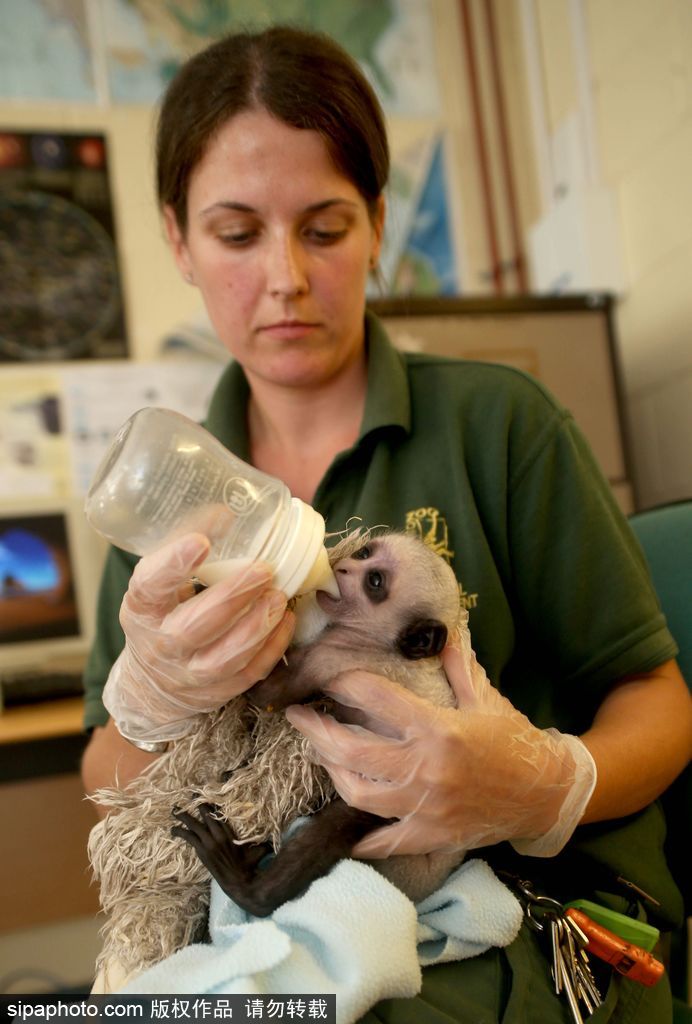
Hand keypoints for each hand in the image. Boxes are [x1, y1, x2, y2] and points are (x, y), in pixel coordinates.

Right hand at [103, 532, 294, 742]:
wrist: (152, 684)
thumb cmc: (162, 616)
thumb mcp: (159, 585)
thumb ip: (186, 553)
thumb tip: (227, 511)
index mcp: (141, 610)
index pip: (149, 587)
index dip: (172, 564)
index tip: (201, 542)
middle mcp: (160, 645)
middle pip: (193, 626)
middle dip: (232, 596)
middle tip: (263, 569)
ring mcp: (188, 674)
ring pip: (224, 657)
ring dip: (256, 625)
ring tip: (279, 596)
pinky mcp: (216, 692)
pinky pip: (247, 674)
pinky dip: (270, 648)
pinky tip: (285, 620)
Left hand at [285, 628, 595, 858]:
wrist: (546, 793)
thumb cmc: (513, 740)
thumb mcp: (484, 696)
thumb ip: (456, 664)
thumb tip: (444, 628)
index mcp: (438, 727)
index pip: (376, 698)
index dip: (344, 684)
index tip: (326, 675)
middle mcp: (427, 767)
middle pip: (352, 750)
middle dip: (315, 730)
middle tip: (297, 715)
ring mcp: (426, 806)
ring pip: (358, 793)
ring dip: (331, 772)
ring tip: (318, 754)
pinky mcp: (431, 835)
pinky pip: (385, 841)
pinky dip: (362, 837)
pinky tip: (343, 826)